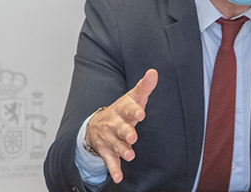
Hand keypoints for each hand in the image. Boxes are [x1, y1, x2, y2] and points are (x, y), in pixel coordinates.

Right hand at [84, 69, 157, 183]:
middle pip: (120, 128)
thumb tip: (154, 72)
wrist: (96, 124)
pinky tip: (118, 178)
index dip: (134, 111)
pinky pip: (109, 161)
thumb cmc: (122, 110)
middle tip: (133, 136)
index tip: (141, 113)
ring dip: (122, 150)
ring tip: (130, 156)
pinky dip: (113, 170)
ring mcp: (109, 138)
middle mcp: (114, 124)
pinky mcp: (107, 151)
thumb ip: (145, 86)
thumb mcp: (133, 97)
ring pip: (115, 145)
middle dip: (126, 132)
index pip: (128, 109)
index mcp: (122, 110)